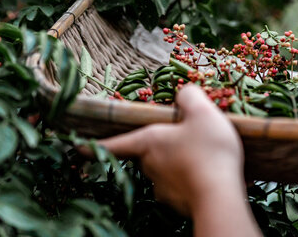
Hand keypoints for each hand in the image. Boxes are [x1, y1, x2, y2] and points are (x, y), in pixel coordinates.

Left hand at [79, 84, 261, 235]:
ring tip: (203, 156)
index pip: (115, 143)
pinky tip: (208, 174)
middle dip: (160, 145)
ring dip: (177, 162)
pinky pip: (180, 186)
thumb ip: (189, 96)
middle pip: (146, 153)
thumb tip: (183, 94)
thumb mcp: (202, 113)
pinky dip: (190, 179)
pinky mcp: (177, 203)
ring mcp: (162, 188)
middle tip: (185, 138)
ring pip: (164, 169)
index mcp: (148, 142)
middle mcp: (149, 166)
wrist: (221, 197)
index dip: (95, 144)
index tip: (77, 147)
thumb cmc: (208, 151)